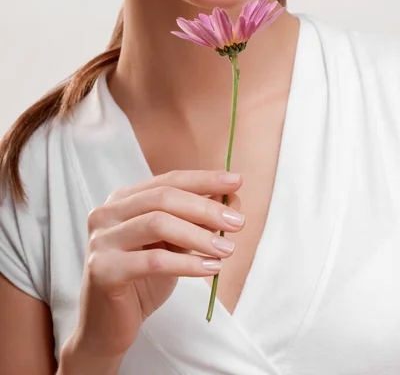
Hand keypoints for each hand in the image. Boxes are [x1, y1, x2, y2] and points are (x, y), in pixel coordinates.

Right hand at [66, 170, 244, 360]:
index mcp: (123, 200)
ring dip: (199, 235)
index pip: (168, 180)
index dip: (204, 179)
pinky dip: (188, 263)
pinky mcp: (103, 269)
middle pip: (163, 197)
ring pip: (158, 223)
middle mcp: (107, 213)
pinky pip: (154, 260)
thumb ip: (197, 221)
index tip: (236, 181)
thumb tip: (233, 199)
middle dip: (205, 208)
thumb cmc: (142, 281)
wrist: (107, 328)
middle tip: (237, 221)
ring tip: (227, 248)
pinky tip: (211, 268)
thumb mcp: (174, 245)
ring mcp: (102, 240)